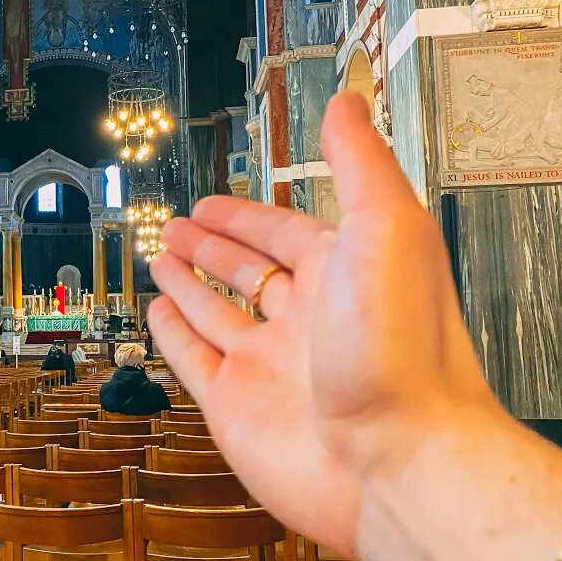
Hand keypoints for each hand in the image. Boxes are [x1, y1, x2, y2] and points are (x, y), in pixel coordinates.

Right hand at [147, 92, 493, 558]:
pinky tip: (158, 311)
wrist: (397, 459)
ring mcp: (269, 364)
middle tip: (180, 223)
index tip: (214, 198)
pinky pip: (194, 361)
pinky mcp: (235, 406)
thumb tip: (346, 101)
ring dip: (188, 282)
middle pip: (249, 271)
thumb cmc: (403, 351)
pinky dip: (172, 335)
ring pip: (218, 313)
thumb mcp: (386, 229)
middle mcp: (306, 318)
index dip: (248, 214)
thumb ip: (359, 163)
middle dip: (213, 244)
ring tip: (160, 255)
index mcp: (342, 274)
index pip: (286, 232)